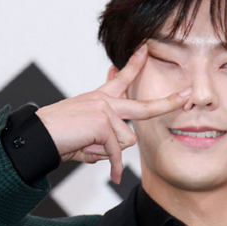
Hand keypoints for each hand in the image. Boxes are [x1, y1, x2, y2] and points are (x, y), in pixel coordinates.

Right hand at [36, 44, 190, 183]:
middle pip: (144, 106)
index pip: (121, 79)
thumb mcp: (86, 137)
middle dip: (168, 103)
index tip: (146, 49)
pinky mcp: (102, 123)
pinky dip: (114, 167)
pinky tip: (113, 176)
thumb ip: (105, 141)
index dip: (135, 64)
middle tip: (187, 96)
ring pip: (126, 141)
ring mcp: (104, 110)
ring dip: (111, 153)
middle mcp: (105, 101)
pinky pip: (117, 152)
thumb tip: (118, 152)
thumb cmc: (60, 137)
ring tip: (87, 148)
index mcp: (100, 99)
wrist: (38, 137)